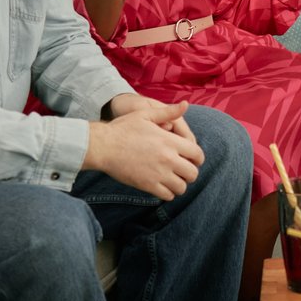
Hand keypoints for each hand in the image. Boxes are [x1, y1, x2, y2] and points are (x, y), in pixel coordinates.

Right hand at [85, 101, 202, 199]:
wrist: (103, 146)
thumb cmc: (123, 128)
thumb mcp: (146, 114)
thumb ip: (168, 112)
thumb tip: (185, 104)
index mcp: (170, 141)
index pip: (197, 154)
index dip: (198, 158)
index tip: (192, 159)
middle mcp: (168, 159)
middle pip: (193, 173)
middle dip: (190, 172)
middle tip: (182, 170)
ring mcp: (158, 174)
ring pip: (181, 187)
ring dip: (179, 184)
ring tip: (172, 179)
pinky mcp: (148, 185)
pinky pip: (167, 195)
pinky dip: (168, 193)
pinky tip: (162, 185)